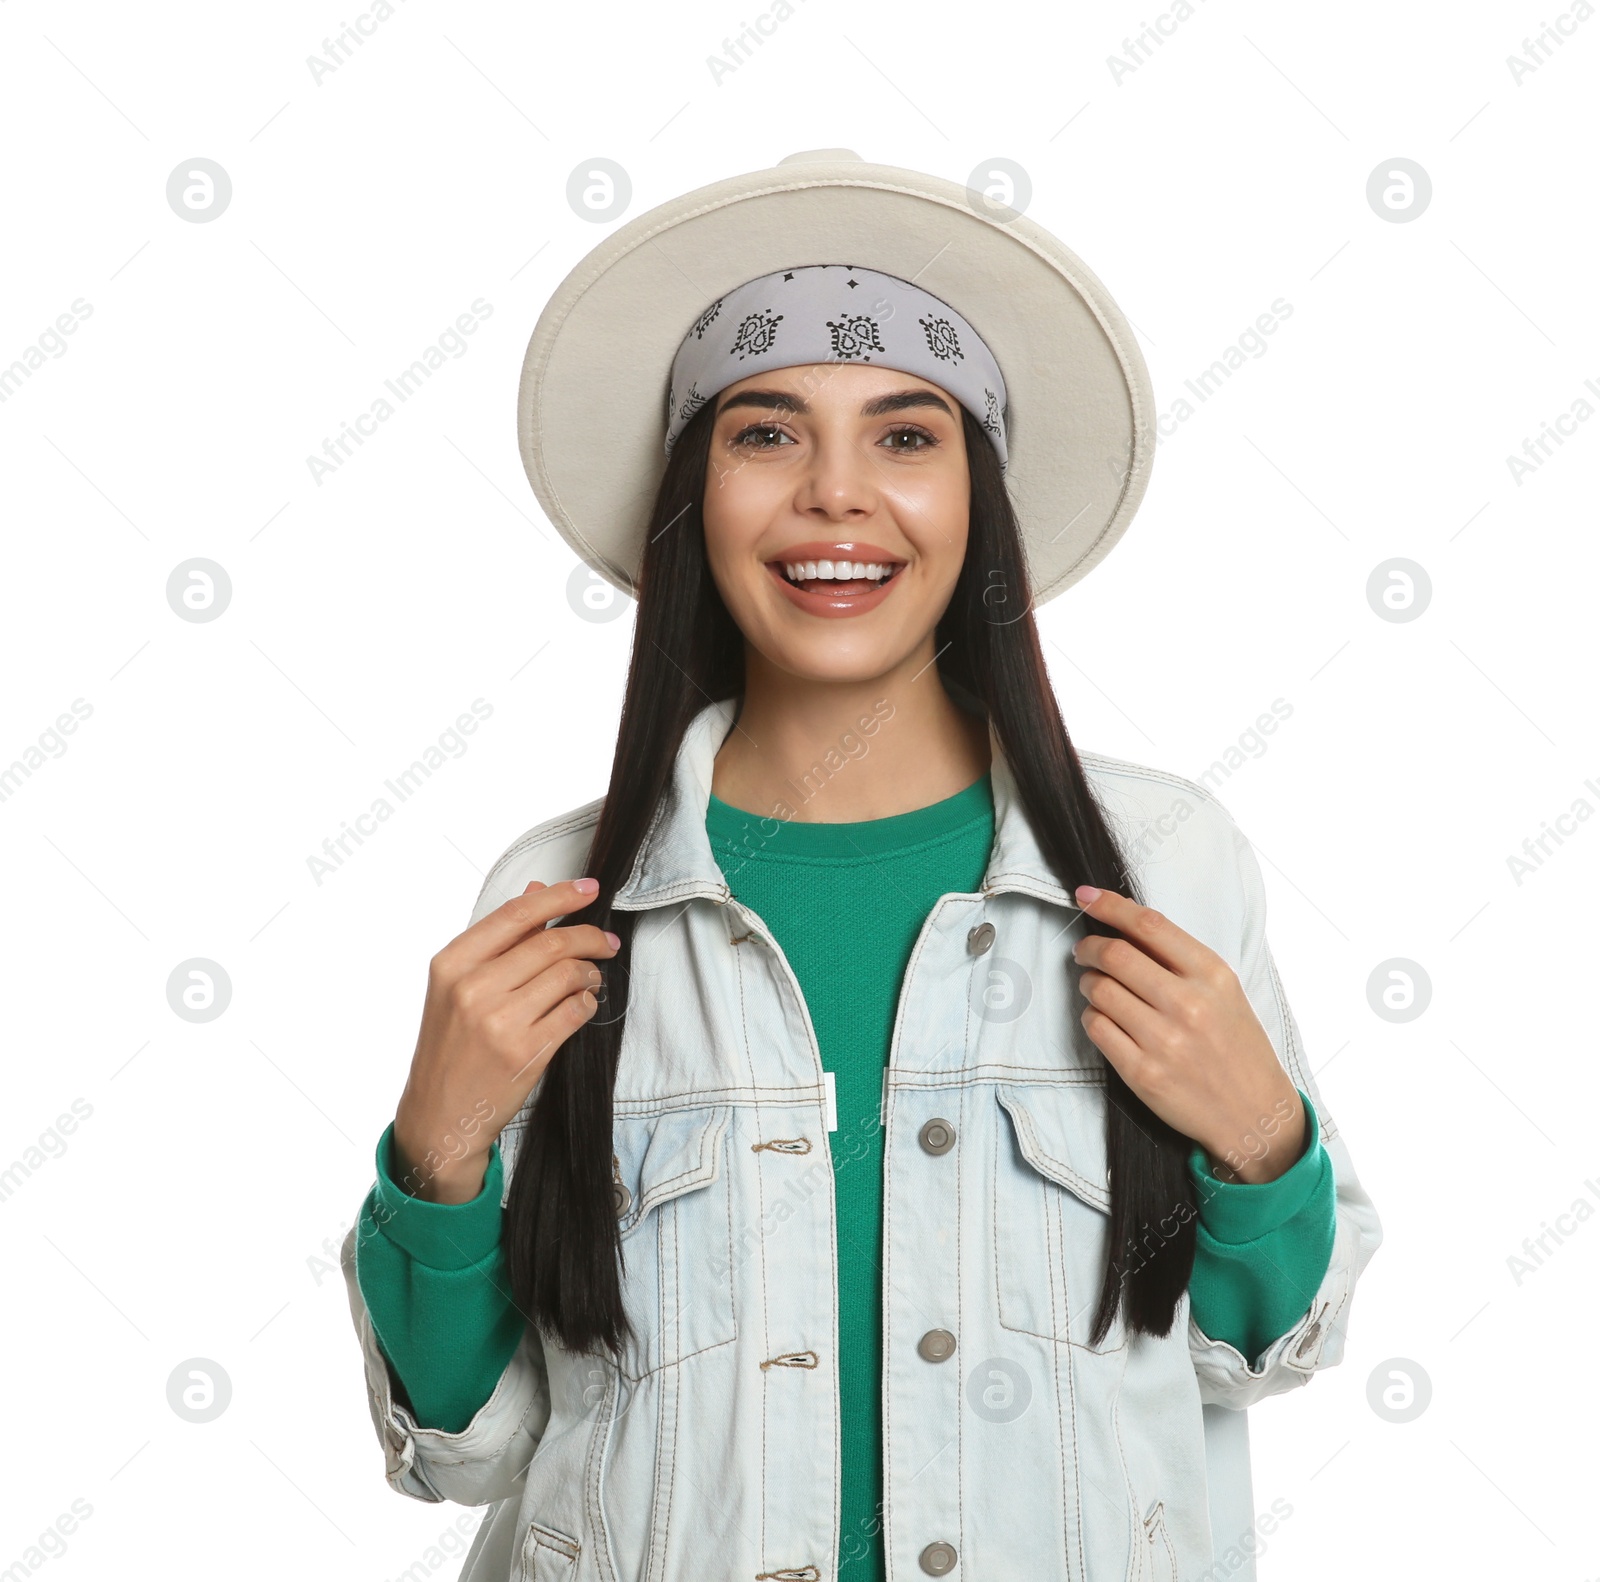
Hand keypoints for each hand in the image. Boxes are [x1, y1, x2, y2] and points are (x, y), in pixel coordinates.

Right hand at [390, 878, 619, 1202]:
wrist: (439, 1114)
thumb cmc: (451, 1046)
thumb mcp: (457, 987)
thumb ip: (499, 939)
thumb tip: (536, 890)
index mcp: (452, 964)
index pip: (516, 914)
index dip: (560, 896)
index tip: (589, 889)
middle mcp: (472, 988)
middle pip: (550, 943)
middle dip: (590, 937)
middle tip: (606, 943)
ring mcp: (499, 1021)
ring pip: (568, 975)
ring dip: (591, 973)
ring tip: (592, 979)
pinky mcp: (525, 1052)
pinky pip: (575, 1011)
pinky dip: (588, 1003)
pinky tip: (583, 1005)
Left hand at [1071, 885, 1304, 1183]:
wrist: (1256, 1114)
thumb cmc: (1237, 1047)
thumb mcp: (1225, 992)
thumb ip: (1180, 960)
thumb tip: (1124, 927)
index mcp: (1212, 975)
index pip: (1149, 925)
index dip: (1109, 905)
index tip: (1085, 896)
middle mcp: (1188, 1004)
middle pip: (1114, 954)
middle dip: (1089, 947)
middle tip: (1084, 951)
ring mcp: (1164, 1040)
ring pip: (1098, 990)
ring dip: (1087, 982)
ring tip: (1095, 987)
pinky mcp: (1142, 1072)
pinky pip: (1096, 1027)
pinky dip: (1091, 1016)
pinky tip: (1104, 1017)